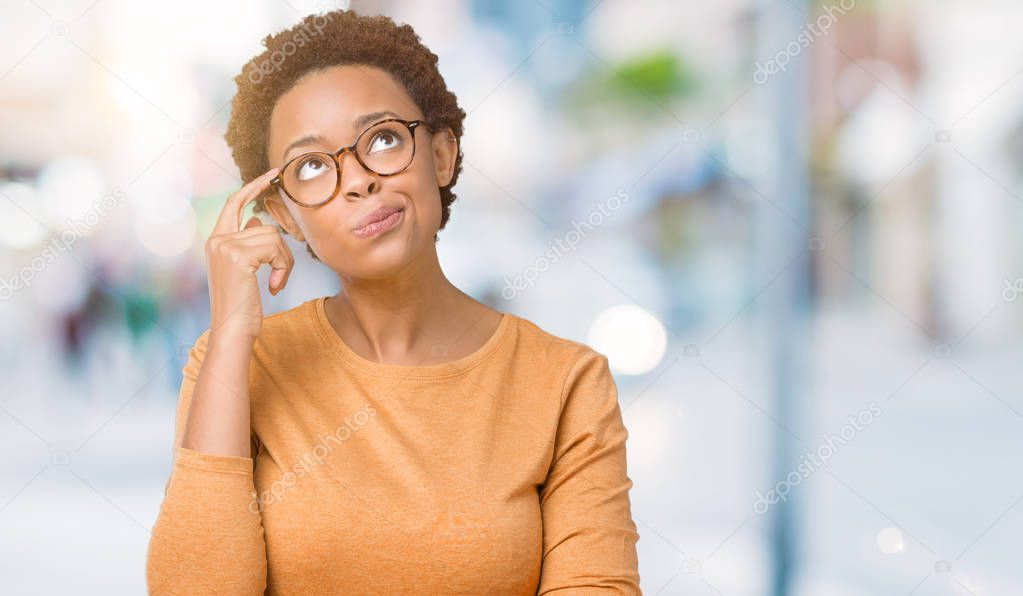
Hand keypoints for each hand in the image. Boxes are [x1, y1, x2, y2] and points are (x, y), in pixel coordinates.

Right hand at [204, 168, 294, 342]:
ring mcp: (225, 246)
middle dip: (282, 251)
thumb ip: (248, 242)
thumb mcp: (244, 269)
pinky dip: (283, 269)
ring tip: (275, 284)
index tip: (273, 174)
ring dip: (284, 263)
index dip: (254, 186)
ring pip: (274, 238)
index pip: (235, 202)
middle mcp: (216, 240)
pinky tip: (274, 287)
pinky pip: (276, 249)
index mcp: (216, 241)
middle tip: (280, 274)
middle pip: (266, 226)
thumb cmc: (242, 305)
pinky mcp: (238, 255)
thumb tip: (258, 219)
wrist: (232, 330)